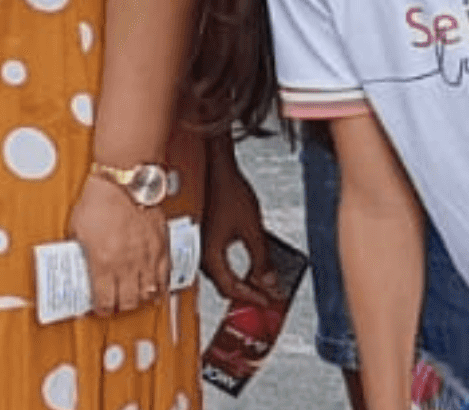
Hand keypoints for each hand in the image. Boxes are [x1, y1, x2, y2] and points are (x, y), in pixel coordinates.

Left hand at [69, 175, 169, 316]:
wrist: (125, 181)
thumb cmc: (101, 199)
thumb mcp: (77, 228)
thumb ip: (79, 249)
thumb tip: (77, 260)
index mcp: (103, 262)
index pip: (104, 301)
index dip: (100, 310)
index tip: (99, 308)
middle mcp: (127, 265)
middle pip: (127, 303)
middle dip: (119, 307)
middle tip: (115, 304)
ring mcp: (146, 258)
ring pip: (148, 294)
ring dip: (139, 299)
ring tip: (132, 296)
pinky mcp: (162, 249)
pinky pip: (165, 278)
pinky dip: (159, 287)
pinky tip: (154, 287)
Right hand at [201, 139, 274, 306]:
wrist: (213, 167)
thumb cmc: (227, 190)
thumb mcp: (253, 230)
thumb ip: (262, 260)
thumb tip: (270, 281)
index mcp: (210, 255)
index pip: (231, 289)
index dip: (252, 298)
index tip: (268, 302)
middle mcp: (200, 254)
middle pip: (224, 285)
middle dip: (247, 292)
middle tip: (265, 296)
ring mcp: (198, 245)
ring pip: (220, 273)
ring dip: (240, 280)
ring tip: (260, 281)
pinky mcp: (201, 236)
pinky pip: (217, 261)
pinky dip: (233, 267)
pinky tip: (246, 263)